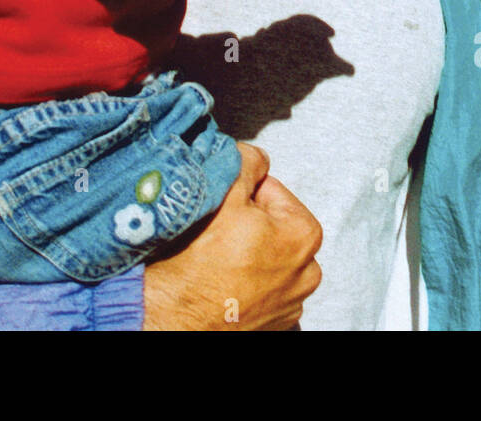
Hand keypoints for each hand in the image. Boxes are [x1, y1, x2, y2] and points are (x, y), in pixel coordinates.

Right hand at [143, 143, 322, 329]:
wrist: (172, 322)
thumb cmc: (199, 262)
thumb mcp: (224, 194)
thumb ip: (247, 162)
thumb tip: (256, 155)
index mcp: (305, 234)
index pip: (270, 190)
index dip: (240, 194)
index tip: (221, 208)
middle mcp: (308, 272)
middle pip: (271, 225)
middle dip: (247, 224)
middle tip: (215, 234)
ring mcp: (291, 303)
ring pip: (265, 257)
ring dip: (246, 253)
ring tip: (215, 260)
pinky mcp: (273, 324)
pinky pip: (260, 289)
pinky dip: (245, 283)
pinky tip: (222, 283)